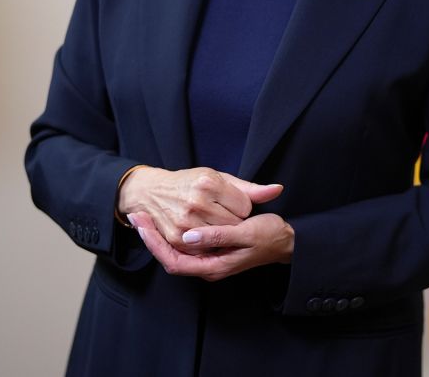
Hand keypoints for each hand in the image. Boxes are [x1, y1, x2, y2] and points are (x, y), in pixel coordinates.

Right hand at [118, 166, 282, 246]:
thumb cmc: (189, 183)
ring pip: (219, 239)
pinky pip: (203, 250)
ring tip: (214, 226)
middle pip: (233, 225)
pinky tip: (205, 237)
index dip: (242, 208)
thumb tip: (277, 190)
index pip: (244, 207)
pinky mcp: (176, 237)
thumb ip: (249, 189)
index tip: (232, 204)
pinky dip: (206, 247)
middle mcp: (196, 202)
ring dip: (220, 237)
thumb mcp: (219, 178)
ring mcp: (185, 220)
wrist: (150, 190)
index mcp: (208, 183)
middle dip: (233, 223)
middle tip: (224, 217)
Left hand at [129, 211, 294, 281]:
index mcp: (214, 265)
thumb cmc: (269, 236)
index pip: (174, 261)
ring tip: (144, 217)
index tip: (142, 225)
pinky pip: (185, 246)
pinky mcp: (212, 249)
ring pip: (175, 252)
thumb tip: (189, 237)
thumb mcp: (246, 233)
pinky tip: (164, 219)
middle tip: (136, 217)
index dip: (155, 244)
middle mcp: (208, 266)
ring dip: (158, 236)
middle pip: (169, 258)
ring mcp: (209, 258)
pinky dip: (171, 234)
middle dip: (150, 238)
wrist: (287, 241)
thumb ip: (218, 236)